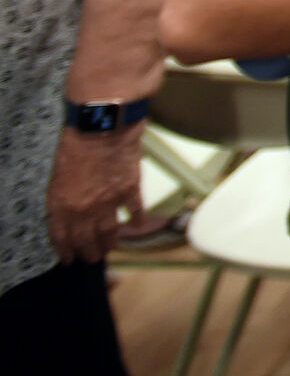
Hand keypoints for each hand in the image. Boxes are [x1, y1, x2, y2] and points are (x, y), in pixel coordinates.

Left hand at [48, 125, 143, 263]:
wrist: (102, 128)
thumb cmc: (75, 147)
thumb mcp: (56, 178)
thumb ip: (61, 200)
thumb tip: (65, 215)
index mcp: (64, 206)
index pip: (63, 237)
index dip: (66, 250)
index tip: (69, 258)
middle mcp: (86, 209)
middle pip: (87, 239)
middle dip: (89, 252)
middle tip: (92, 258)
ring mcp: (110, 201)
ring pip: (110, 231)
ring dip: (110, 242)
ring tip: (110, 248)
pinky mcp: (130, 189)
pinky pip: (135, 210)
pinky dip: (137, 219)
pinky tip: (138, 225)